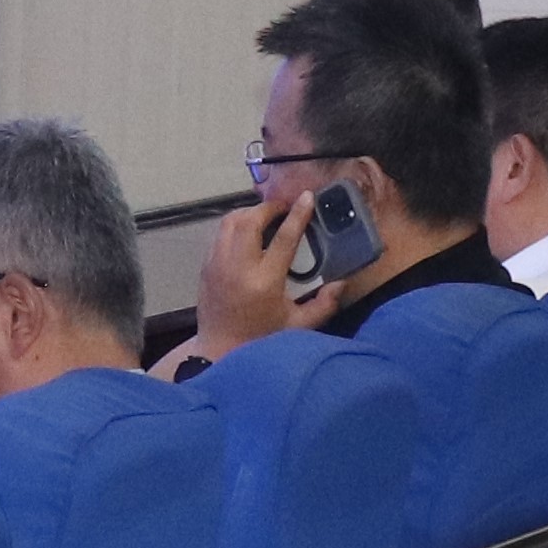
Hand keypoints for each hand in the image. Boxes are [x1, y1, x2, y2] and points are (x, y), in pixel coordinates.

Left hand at [192, 196, 323, 352]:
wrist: (218, 352)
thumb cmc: (261, 339)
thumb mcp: (298, 327)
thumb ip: (323, 305)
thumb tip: (340, 282)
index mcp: (264, 281)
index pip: (283, 238)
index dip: (297, 214)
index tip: (307, 196)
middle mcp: (238, 267)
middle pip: (250, 220)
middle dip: (268, 207)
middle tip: (284, 206)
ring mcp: (217, 264)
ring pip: (229, 222)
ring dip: (249, 213)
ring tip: (265, 216)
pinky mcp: (206, 267)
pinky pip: (219, 235)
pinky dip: (234, 226)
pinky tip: (247, 232)